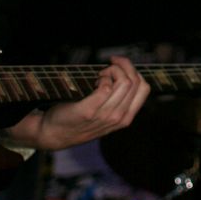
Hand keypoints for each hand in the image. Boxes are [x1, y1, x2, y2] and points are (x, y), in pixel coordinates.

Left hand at [4, 56, 150, 150]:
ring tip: (100, 75)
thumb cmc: (82, 120)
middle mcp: (119, 117)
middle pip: (134, 81)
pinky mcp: (89, 110)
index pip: (144, 88)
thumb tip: (126, 74)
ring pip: (123, 82)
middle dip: (123, 66)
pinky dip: (101, 78)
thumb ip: (119, 101)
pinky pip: (105, 87)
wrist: (56, 134)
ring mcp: (105, 115)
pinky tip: (94, 81)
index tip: (120, 65)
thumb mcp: (107, 115)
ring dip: (111, 71)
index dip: (134, 71)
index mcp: (127, 117)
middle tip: (108, 67)